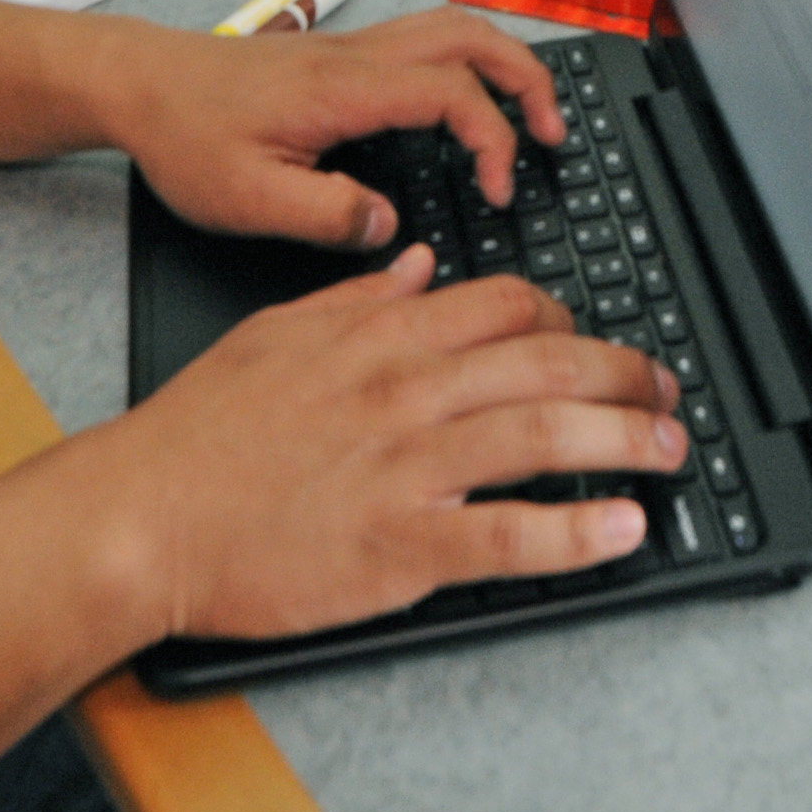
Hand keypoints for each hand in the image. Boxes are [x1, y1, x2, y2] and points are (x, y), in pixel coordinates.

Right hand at [78, 252, 686, 638]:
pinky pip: (506, 534)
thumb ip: (356, 298)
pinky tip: (624, 527)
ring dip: (624, 440)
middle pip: (546, 364)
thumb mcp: (275, 334)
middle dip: (624, 374)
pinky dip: (574, 532)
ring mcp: (405, 467)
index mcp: (377, 338)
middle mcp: (404, 392)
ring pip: (542, 435)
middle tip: (668, 392)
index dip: (567, 321)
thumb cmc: (196, 434)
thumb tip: (419, 268)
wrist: (139, 515)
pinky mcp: (398, 544)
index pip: (504, 307)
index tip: (592, 341)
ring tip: (672, 448)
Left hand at [96, 7, 570, 247]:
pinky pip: (424, 40)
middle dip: (527, 79)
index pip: (451, 92)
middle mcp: (356, 56)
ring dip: (502, 64)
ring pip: (451, 27)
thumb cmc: (184, 136)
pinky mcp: (339, 57)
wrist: (137, 82)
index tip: (498, 192)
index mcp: (343, 89)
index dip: (492, 139)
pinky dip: (467, 63)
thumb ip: (326, 217)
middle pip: (470, 36)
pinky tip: (466, 104)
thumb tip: (390, 226)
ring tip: (529, 117)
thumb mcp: (246, 200)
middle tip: (554, 135)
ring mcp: (350, 48)